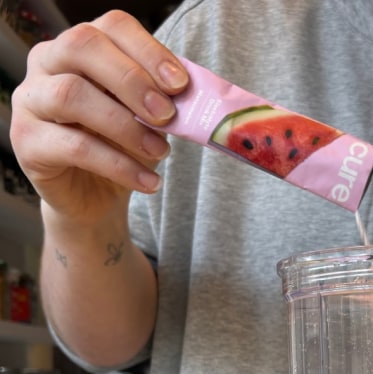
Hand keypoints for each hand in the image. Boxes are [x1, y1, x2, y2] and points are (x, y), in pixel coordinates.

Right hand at [10, 10, 187, 224]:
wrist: (96, 197)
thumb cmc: (122, 147)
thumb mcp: (148, 119)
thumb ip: (164, 100)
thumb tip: (194, 93)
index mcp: (82, 48)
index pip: (111, 26)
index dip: (149, 51)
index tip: (181, 85)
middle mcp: (48, 63)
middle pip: (83, 46)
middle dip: (132, 80)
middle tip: (167, 116)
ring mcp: (31, 100)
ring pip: (71, 94)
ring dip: (126, 125)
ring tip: (160, 152)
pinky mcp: (28, 142)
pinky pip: (74, 147)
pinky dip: (120, 167)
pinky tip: (148, 182)